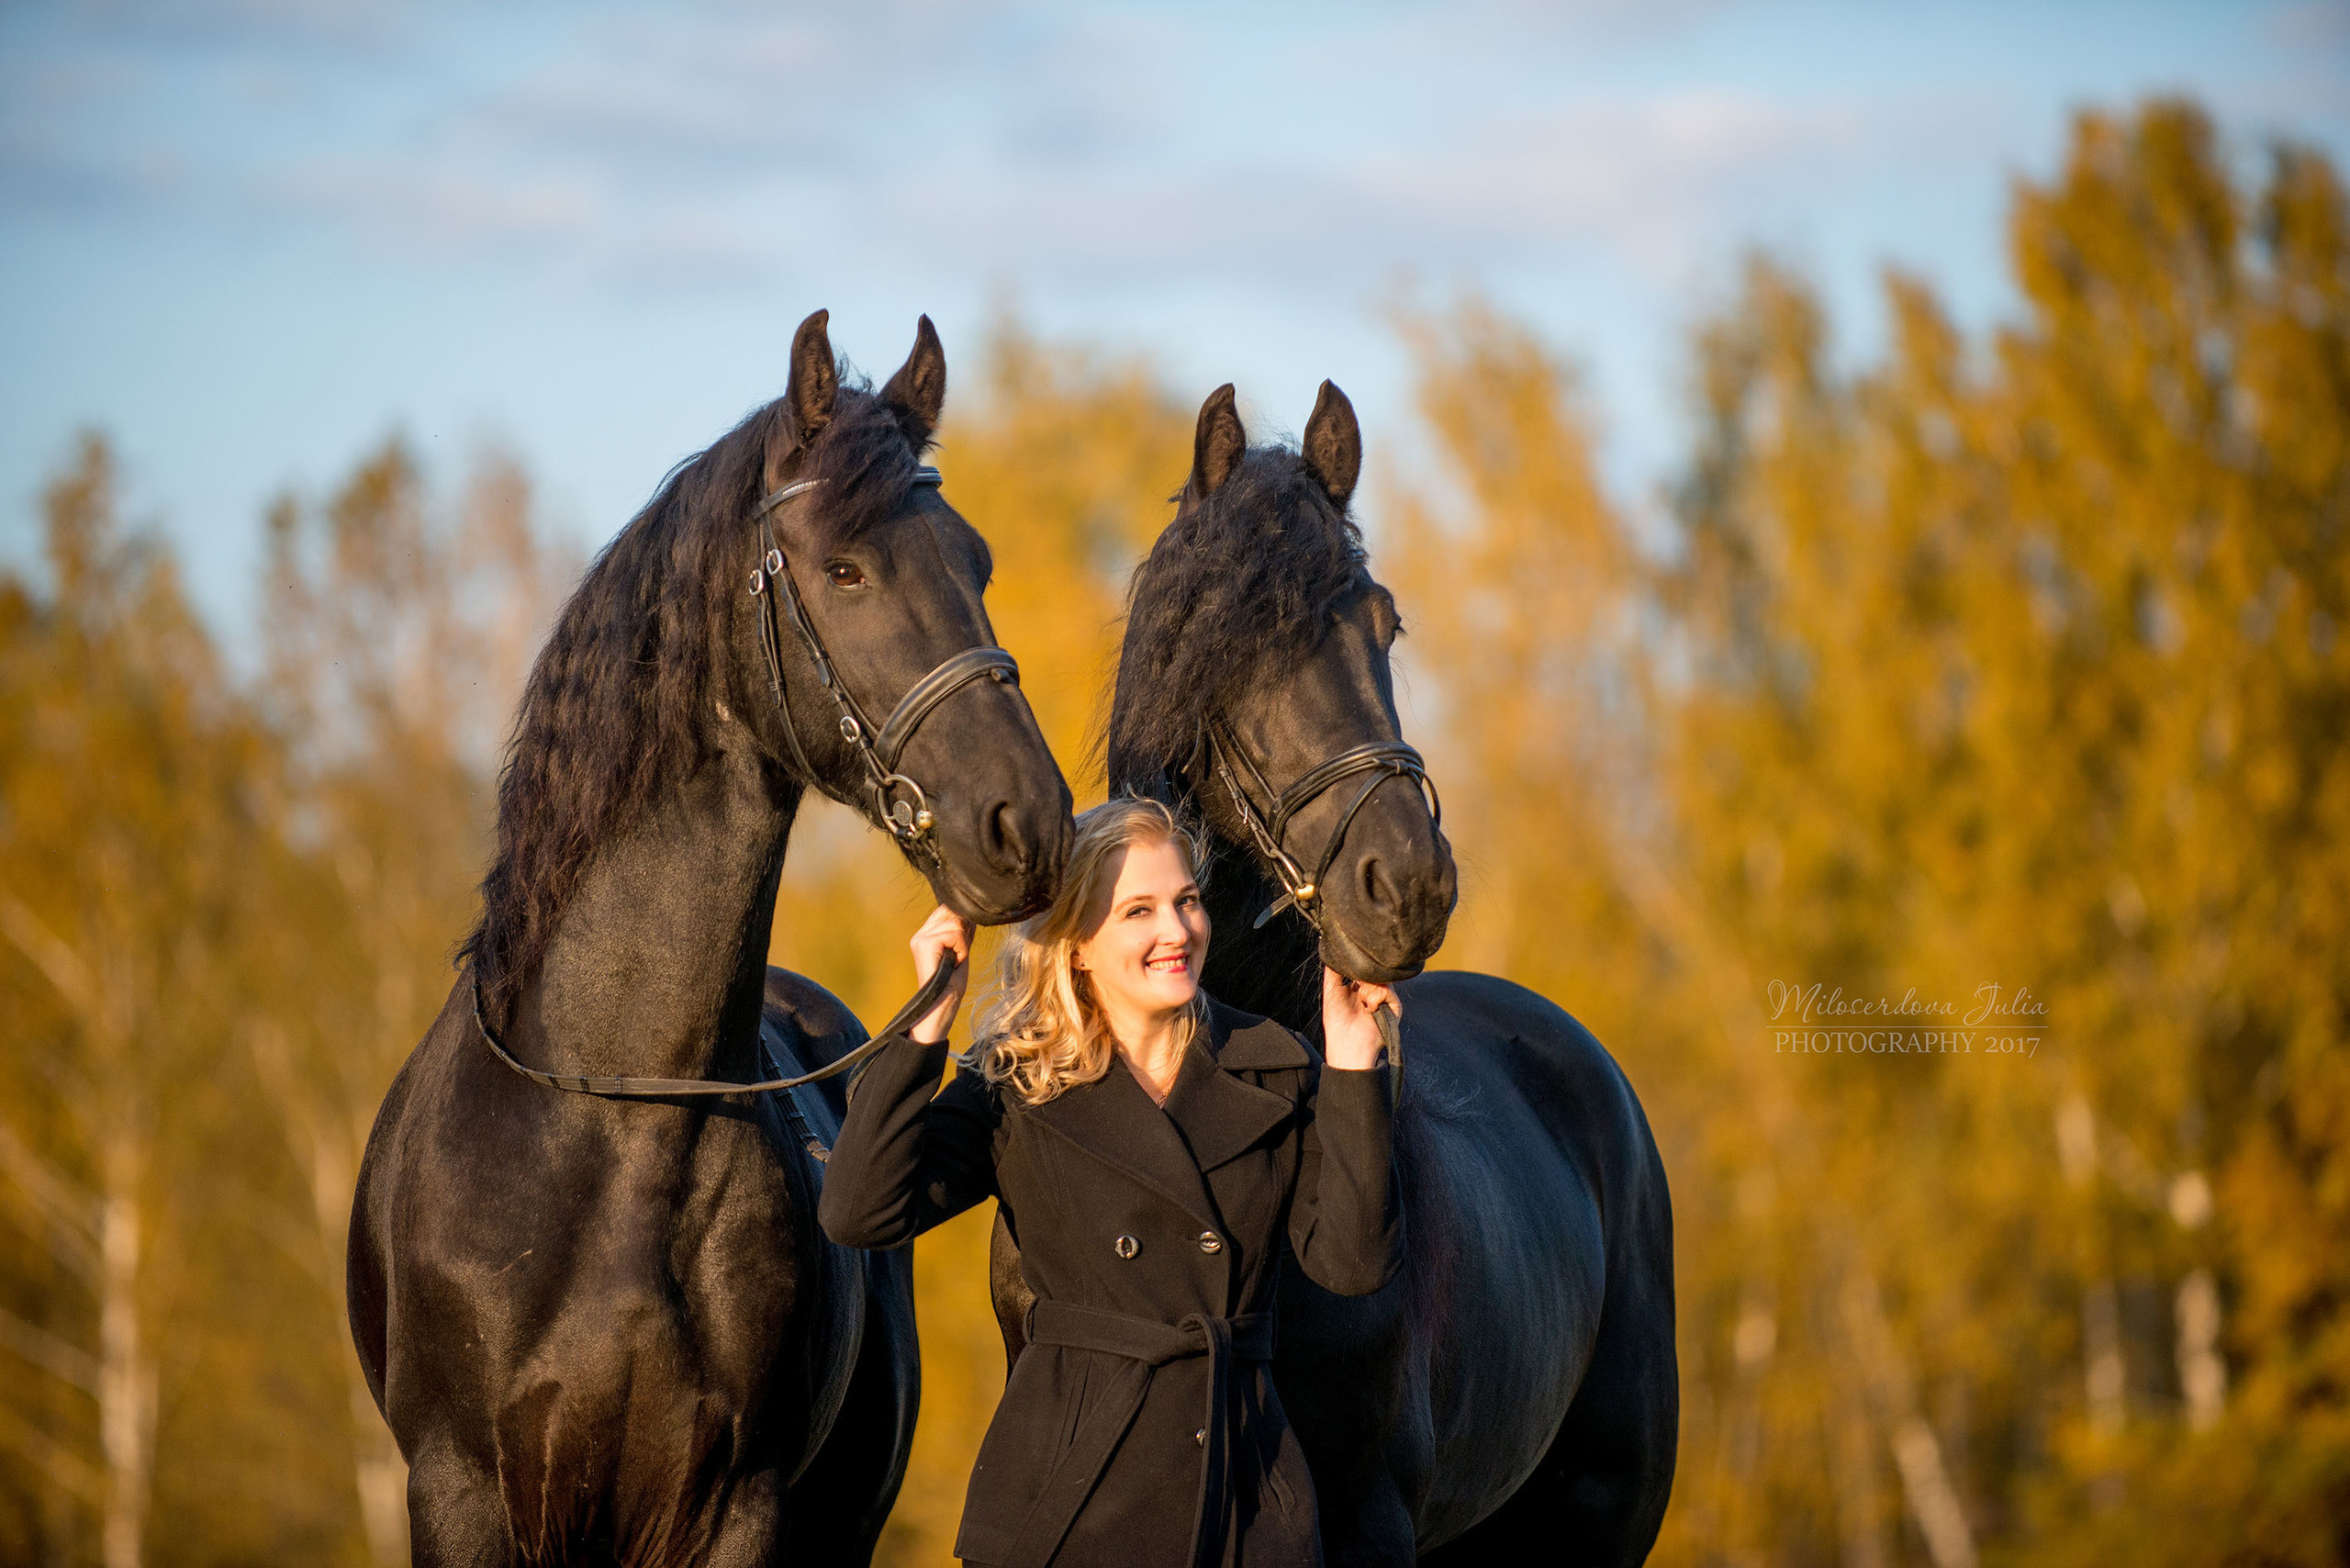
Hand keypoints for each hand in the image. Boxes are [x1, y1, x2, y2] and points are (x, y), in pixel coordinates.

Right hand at [908, 905, 974, 1043]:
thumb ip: (962, 932)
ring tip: (954, 962)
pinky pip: (956, 934)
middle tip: (958, 957)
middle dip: (964, 934)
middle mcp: (920, 934)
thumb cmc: (951, 986)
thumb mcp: (960, 952)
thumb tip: (971, 913)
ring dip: (963, 944)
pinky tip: (953, 962)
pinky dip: (961, 949)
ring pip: (956, 923)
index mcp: (926, 935)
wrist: (941, 1006)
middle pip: (953, 913)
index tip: (962, 948)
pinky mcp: (925, 943)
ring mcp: (921, 938)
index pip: (948, 911)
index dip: (963, 926)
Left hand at [1321, 967, 1399, 1071]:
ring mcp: (1383, 999)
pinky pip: (1388, 990)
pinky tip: (1371, 1009)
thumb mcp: (1331, 991)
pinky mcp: (1394, 1007)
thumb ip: (1334, 970)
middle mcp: (1371, 992)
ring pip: (1381, 979)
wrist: (1348, 1044)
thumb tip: (1334, 951)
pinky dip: (1377, 998)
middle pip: (1374, 971)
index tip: (1352, 968)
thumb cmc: (1337, 1023)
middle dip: (1363, 977)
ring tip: (1363, 1004)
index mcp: (1357, 989)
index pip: (1363, 969)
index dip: (1358, 966)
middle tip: (1357, 989)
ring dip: (1369, 989)